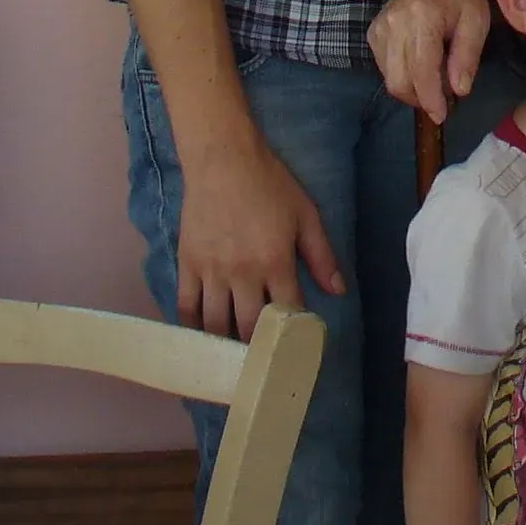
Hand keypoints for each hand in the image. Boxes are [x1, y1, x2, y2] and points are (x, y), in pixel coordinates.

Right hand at [176, 136, 343, 339]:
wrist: (222, 159)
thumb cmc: (270, 184)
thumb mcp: (305, 214)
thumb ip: (321, 255)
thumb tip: (339, 291)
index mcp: (276, 261)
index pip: (287, 313)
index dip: (293, 337)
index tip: (296, 351)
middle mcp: (243, 273)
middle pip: (249, 327)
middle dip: (258, 350)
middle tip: (263, 364)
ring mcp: (212, 271)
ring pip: (215, 324)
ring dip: (225, 345)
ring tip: (233, 359)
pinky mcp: (188, 264)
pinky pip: (186, 306)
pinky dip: (193, 328)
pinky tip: (201, 338)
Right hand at [368, 0, 491, 123]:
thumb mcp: (477, 21)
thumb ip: (467, 56)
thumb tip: (458, 91)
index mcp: (422, 16)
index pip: (421, 70)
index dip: (430, 99)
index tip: (442, 116)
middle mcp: (394, 22)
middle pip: (399, 80)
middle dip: (421, 99)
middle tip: (444, 100)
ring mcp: (380, 26)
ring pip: (389, 78)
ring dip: (412, 91)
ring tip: (435, 83)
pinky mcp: (374, 31)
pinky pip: (384, 67)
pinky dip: (402, 76)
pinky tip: (421, 68)